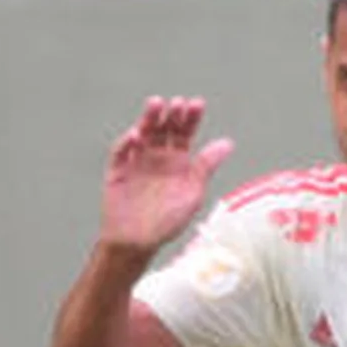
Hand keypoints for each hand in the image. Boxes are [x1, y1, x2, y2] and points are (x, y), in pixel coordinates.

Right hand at [102, 96, 232, 254]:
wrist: (137, 243)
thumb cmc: (168, 222)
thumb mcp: (192, 194)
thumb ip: (206, 167)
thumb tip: (228, 142)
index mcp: (178, 161)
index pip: (185, 133)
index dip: (191, 118)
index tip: (197, 104)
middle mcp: (158, 157)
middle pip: (164, 129)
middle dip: (171, 115)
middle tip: (178, 103)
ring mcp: (137, 162)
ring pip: (143, 134)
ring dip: (149, 119)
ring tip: (156, 104)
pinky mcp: (118, 171)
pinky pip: (120, 152)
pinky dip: (126, 142)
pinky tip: (136, 136)